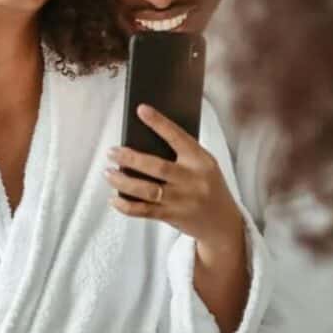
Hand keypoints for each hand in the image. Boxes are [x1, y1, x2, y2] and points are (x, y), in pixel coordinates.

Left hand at [105, 104, 244, 254]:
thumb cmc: (209, 186)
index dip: (159, 123)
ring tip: (108, 173)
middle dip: (130, 158)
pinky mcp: (172, 216)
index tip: (142, 110)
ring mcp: (181, 200)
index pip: (178, 137)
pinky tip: (115, 198)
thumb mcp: (204, 165)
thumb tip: (144, 141)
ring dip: (123, 181)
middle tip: (112, 152)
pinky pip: (144, 211)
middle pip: (157, 166)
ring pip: (147, 190)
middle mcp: (192, 180)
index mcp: (201, 161)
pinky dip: (126, 205)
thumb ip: (182, 154)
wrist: (223, 222)